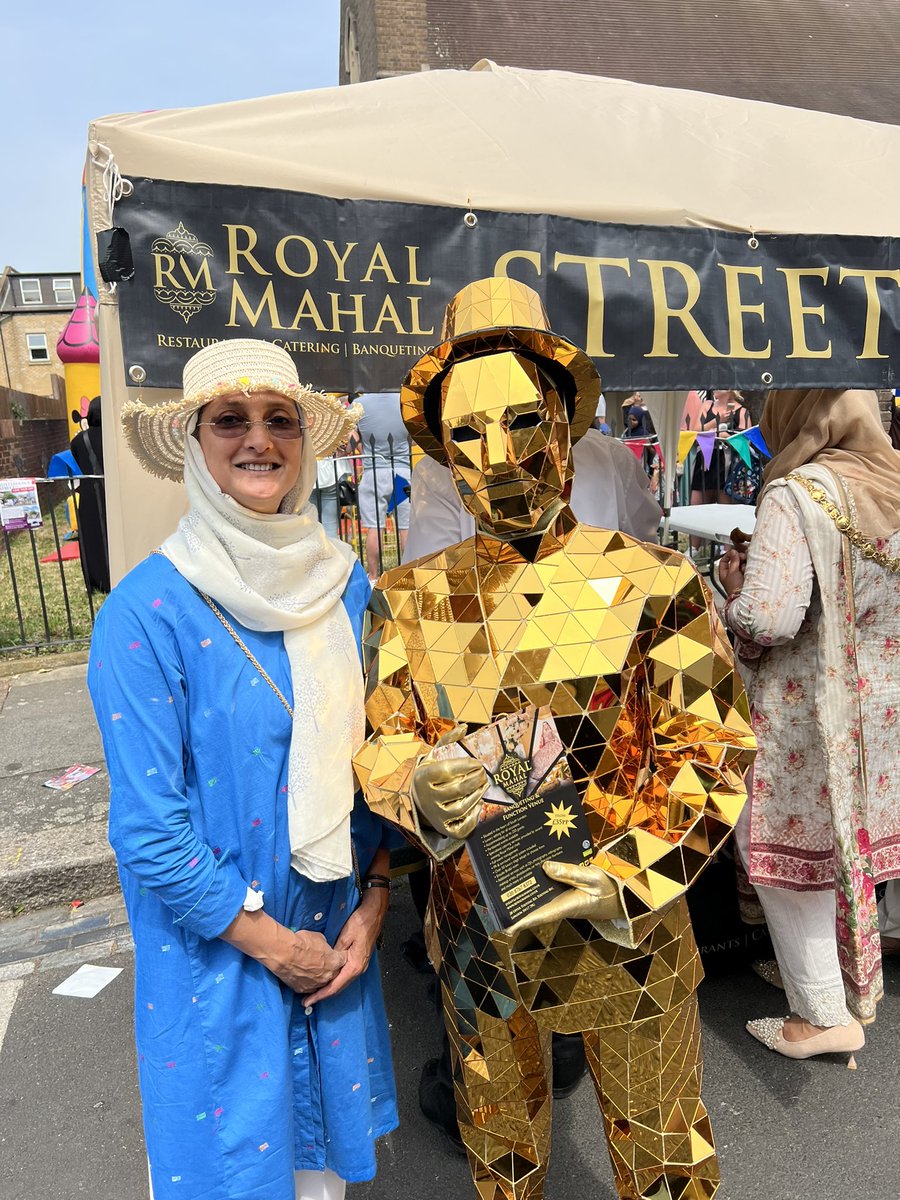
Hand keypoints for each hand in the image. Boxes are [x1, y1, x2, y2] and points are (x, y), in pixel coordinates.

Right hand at [221, 909, 345, 993]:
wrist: (283, 953)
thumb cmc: (301, 942)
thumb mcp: (319, 937)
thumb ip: (325, 946)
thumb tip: (324, 949)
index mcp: (334, 962)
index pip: (343, 960)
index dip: (339, 956)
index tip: (335, 953)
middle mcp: (327, 977)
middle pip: (334, 973)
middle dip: (331, 968)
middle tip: (323, 961)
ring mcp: (315, 985)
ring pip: (321, 982)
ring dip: (319, 976)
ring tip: (311, 968)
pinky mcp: (302, 989)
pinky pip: (308, 987)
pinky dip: (307, 982)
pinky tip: (302, 975)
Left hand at [302, 886, 389, 1004]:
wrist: (374, 914)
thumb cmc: (360, 924)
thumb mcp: (345, 936)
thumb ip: (335, 952)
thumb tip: (326, 963)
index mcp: (355, 966)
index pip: (335, 986)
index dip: (321, 995)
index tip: (309, 1001)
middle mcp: (358, 970)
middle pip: (338, 988)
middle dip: (322, 995)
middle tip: (306, 1001)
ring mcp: (359, 966)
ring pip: (341, 983)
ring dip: (327, 989)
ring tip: (313, 993)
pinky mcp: (357, 961)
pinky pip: (343, 976)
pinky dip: (333, 981)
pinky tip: (324, 980)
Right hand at [411, 726, 488, 839]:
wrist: (414, 799)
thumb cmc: (429, 775)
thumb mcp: (433, 756)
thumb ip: (448, 740)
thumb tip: (465, 726)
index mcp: (423, 777)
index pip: (447, 770)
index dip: (466, 765)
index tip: (477, 762)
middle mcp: (427, 798)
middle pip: (458, 789)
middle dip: (476, 780)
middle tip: (484, 774)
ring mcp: (435, 815)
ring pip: (462, 807)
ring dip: (477, 796)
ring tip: (484, 786)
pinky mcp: (443, 828)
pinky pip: (462, 826)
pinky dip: (473, 817)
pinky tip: (479, 805)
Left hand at [506, 861, 623, 936]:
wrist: (625, 894)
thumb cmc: (611, 888)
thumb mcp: (592, 877)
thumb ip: (570, 872)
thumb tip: (544, 867)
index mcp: (569, 906)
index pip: (542, 915)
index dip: (522, 921)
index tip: (505, 926)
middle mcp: (562, 905)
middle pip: (534, 907)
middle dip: (516, 906)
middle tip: (494, 902)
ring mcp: (562, 900)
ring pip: (539, 898)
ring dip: (524, 894)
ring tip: (503, 887)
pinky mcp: (565, 893)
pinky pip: (547, 889)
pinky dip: (537, 883)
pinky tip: (527, 873)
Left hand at [717, 547, 745, 594]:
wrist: (745, 596)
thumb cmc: (735, 587)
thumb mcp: (732, 572)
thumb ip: (733, 561)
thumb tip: (733, 551)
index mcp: (724, 573)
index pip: (724, 561)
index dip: (728, 555)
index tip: (734, 551)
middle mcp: (732, 573)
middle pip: (734, 561)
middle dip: (738, 558)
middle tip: (742, 557)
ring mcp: (740, 575)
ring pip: (742, 563)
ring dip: (744, 563)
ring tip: (745, 566)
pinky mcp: (747, 576)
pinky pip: (748, 567)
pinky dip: (748, 567)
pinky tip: (749, 570)